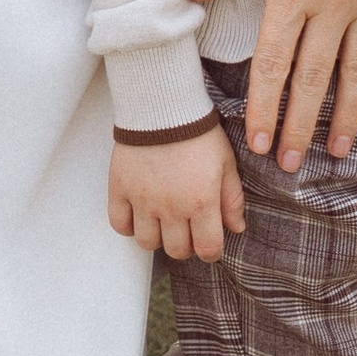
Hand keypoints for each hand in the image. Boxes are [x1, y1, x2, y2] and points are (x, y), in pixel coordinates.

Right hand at [108, 128, 245, 262]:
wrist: (162, 104)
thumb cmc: (198, 132)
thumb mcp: (226, 163)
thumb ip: (232, 199)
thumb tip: (236, 228)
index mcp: (201, 202)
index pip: (208, 249)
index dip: (211, 250)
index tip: (208, 240)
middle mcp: (171, 207)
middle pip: (177, 250)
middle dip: (185, 244)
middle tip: (185, 228)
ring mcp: (143, 199)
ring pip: (147, 242)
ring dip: (157, 237)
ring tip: (161, 221)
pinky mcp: (120, 188)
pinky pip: (119, 223)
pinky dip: (128, 225)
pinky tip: (139, 214)